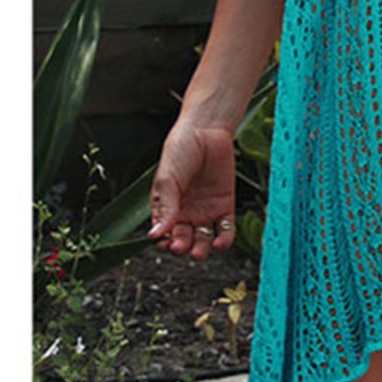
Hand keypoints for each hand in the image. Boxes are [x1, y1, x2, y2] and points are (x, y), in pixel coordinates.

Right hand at [148, 123, 236, 260]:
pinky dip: (224, 240)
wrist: (206, 131)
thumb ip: (166, 207)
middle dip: (181, 247)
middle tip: (181, 246)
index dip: (164, 242)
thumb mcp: (168, 179)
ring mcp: (206, 211)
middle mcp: (186, 213)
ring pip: (203, 240)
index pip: (164, 234)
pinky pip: (226, 230)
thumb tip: (155, 235)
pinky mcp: (225, 206)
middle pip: (183, 240)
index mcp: (167, 207)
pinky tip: (220, 243)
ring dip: (201, 249)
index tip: (165, 243)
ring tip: (198, 250)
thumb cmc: (181, 150)